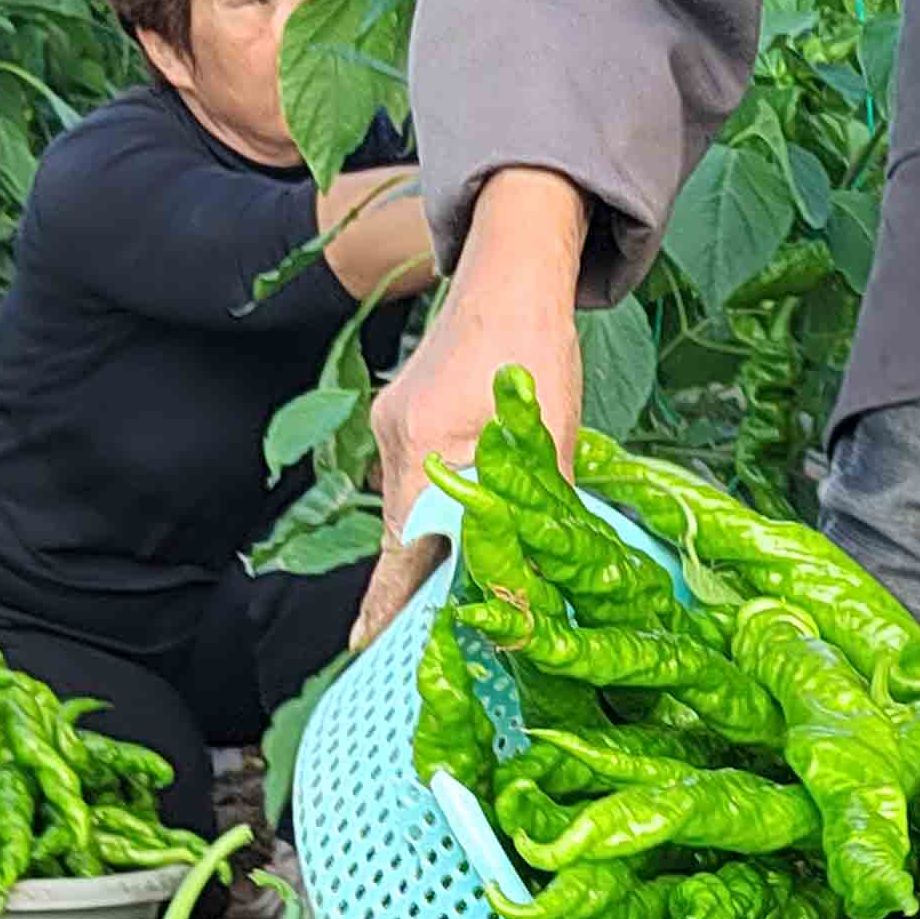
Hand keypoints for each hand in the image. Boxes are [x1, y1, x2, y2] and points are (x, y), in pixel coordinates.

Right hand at [352, 170, 590, 651]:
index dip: (388, 609)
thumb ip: (532, 518)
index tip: (371, 654)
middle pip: (398, 538)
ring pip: (410, 510)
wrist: (513, 264)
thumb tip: (525, 598)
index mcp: (422, 450)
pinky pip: (417, 479)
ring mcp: (396, 425)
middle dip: (402, 595)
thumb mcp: (548, 441)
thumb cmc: (536, 344)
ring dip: (430, 552)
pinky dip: (437, 513)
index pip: (401, 553)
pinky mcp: (408, 414)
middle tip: (393, 653)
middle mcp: (396, 442)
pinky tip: (459, 534)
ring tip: (441, 605)